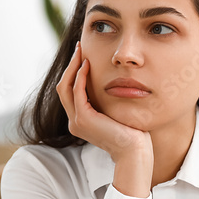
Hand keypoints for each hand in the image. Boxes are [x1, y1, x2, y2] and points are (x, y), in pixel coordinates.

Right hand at [56, 42, 153, 196]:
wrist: (136, 152)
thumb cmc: (133, 133)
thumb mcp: (116, 112)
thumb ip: (108, 100)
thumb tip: (112, 81)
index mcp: (80, 121)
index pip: (70, 91)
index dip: (73, 72)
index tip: (82, 55)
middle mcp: (74, 122)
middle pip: (63, 87)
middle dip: (70, 65)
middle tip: (79, 47)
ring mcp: (76, 121)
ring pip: (65, 87)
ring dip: (73, 66)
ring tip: (81, 51)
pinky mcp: (83, 119)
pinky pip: (77, 91)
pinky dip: (80, 76)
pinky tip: (88, 64)